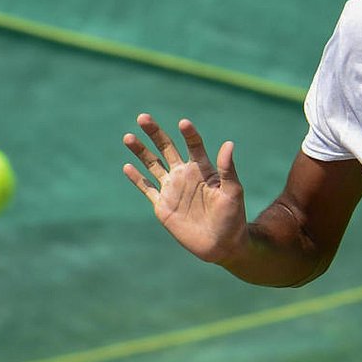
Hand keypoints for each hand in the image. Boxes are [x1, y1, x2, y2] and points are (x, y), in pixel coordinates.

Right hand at [123, 114, 247, 263]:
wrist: (222, 244)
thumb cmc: (232, 217)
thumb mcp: (233, 192)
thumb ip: (227, 169)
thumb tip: (229, 143)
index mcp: (203, 169)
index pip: (193, 145)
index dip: (189, 134)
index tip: (184, 123)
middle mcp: (185, 175)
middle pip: (167, 148)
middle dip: (155, 133)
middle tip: (143, 117)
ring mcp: (173, 189)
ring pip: (152, 165)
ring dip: (141, 151)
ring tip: (128, 137)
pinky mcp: (163, 205)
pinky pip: (147, 188)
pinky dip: (137, 178)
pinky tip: (127, 166)